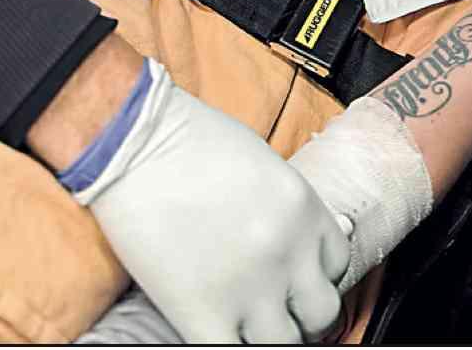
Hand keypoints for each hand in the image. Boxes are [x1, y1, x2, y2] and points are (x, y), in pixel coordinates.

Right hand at [75, 62, 349, 344]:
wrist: (133, 142)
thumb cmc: (191, 140)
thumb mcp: (263, 162)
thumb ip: (289, 208)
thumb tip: (312, 236)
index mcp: (303, 209)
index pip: (337, 265)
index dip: (316, 275)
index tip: (296, 278)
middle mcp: (288, 252)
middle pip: (322, 313)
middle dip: (302, 314)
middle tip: (278, 309)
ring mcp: (249, 288)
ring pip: (284, 344)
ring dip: (269, 336)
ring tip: (246, 323)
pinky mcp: (203, 313)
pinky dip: (229, 344)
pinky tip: (216, 330)